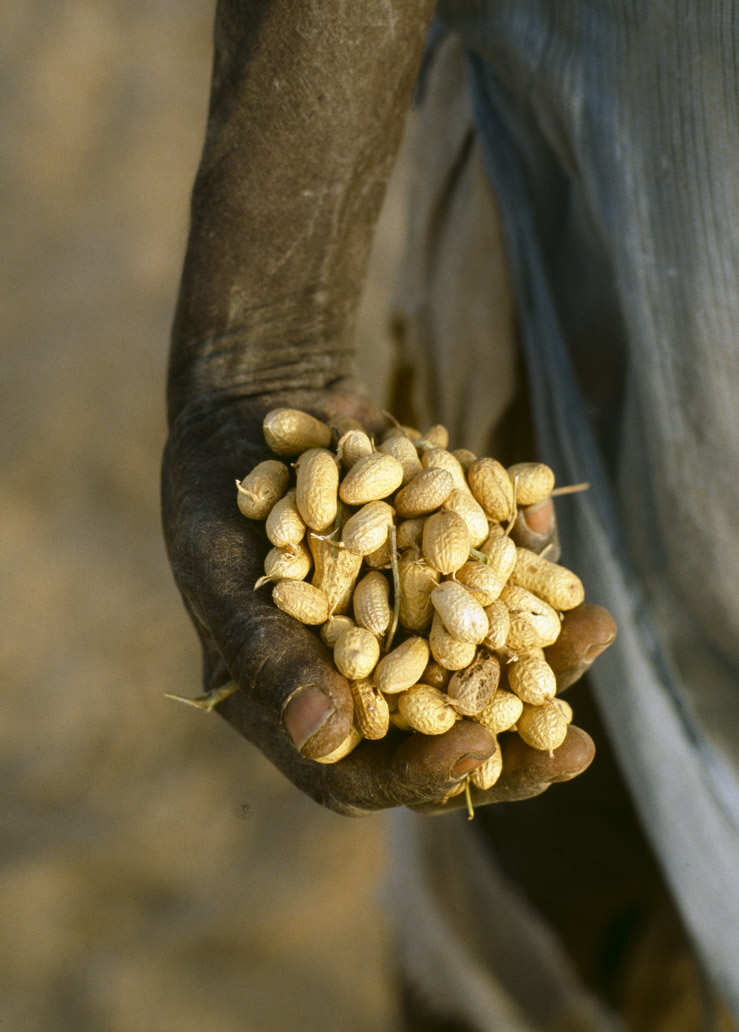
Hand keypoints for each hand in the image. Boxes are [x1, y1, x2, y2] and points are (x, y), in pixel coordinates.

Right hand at [162, 384, 614, 815]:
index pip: (367, 772)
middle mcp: (366, 677)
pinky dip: (527, 566)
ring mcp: (410, 623)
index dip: (423, 772)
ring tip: (595, 633)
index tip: (477, 750)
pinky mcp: (441, 569)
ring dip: (544, 656)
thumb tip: (326, 740)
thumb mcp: (223, 577)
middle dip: (514, 743)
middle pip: (444, 732)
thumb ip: (268, 657)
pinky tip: (557, 547)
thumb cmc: (212, 506)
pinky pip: (494, 582)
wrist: (249, 419)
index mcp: (304, 706)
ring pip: (486, 662)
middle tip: (576, 749)